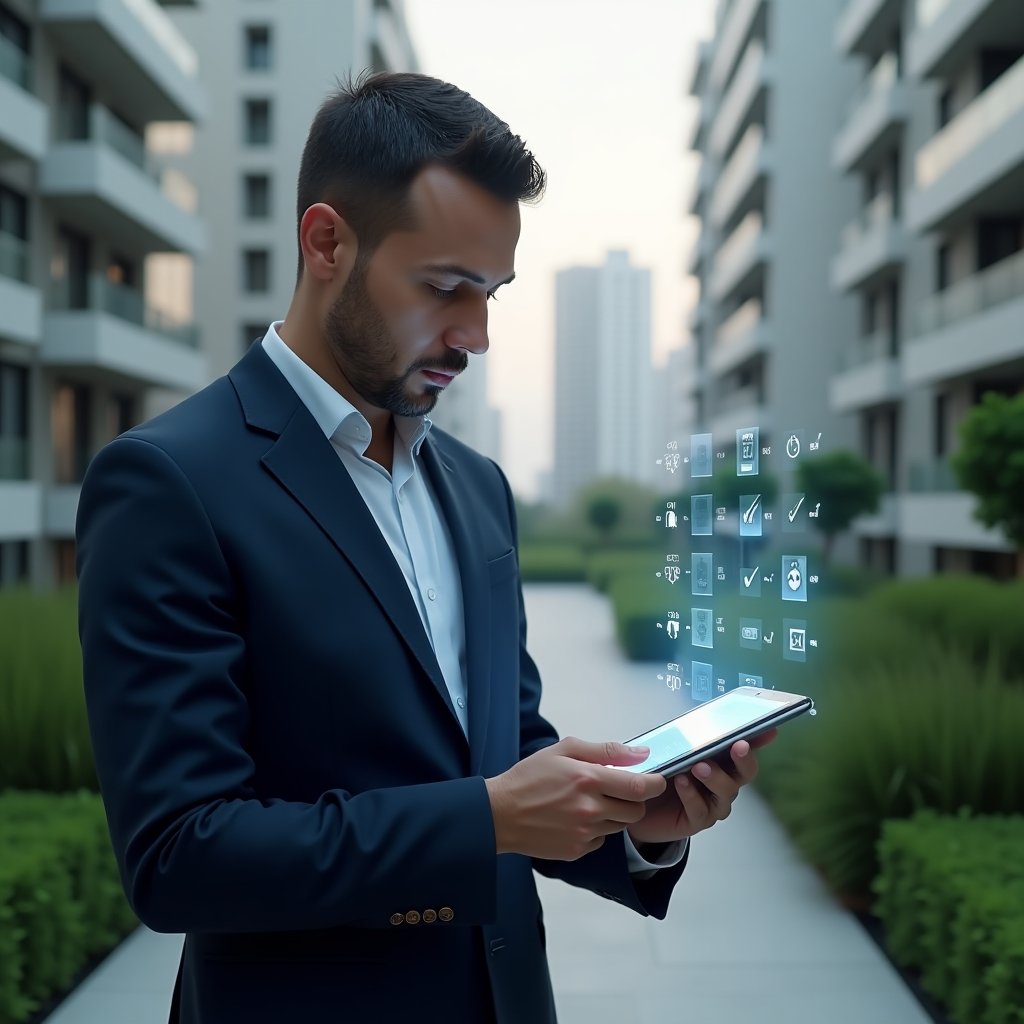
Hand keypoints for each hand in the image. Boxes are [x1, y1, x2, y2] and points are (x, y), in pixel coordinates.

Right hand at [486, 738, 666, 860]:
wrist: (500, 813)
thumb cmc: (529, 777)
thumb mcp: (564, 749)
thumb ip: (605, 750)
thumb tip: (640, 753)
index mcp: (587, 779)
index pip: (640, 787)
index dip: (656, 784)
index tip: (657, 780)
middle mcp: (589, 809)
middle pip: (636, 811)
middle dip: (634, 799)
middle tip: (618, 789)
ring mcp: (584, 833)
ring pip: (621, 826)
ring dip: (615, 813)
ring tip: (592, 801)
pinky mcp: (577, 850)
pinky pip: (602, 839)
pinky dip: (597, 829)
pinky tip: (577, 818)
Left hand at [626, 729, 776, 846]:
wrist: (638, 805)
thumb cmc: (660, 773)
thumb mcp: (670, 750)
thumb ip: (685, 738)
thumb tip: (693, 720)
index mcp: (720, 761)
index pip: (743, 749)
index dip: (759, 739)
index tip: (769, 729)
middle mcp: (723, 782)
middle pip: (744, 772)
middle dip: (744, 758)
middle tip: (737, 746)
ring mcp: (714, 803)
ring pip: (726, 791)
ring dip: (715, 776)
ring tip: (698, 766)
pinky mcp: (698, 819)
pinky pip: (701, 809)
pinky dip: (692, 794)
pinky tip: (682, 783)